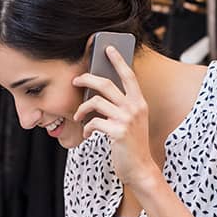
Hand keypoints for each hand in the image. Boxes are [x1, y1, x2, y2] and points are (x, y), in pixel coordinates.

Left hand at [73, 46, 160, 186]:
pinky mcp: (118, 132)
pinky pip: (94, 123)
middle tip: (76, 81)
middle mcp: (135, 107)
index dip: (118, 60)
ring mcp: (127, 119)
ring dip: (81, 109)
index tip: (108, 48)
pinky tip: (87, 134)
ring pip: (95, 102)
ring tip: (78, 117)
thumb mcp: (132, 121)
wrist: (140, 168)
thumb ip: (121, 106)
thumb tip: (98, 92)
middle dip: (86, 79)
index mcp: (140, 102)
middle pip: (105, 84)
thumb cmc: (132, 144)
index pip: (128, 75)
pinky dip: (87, 128)